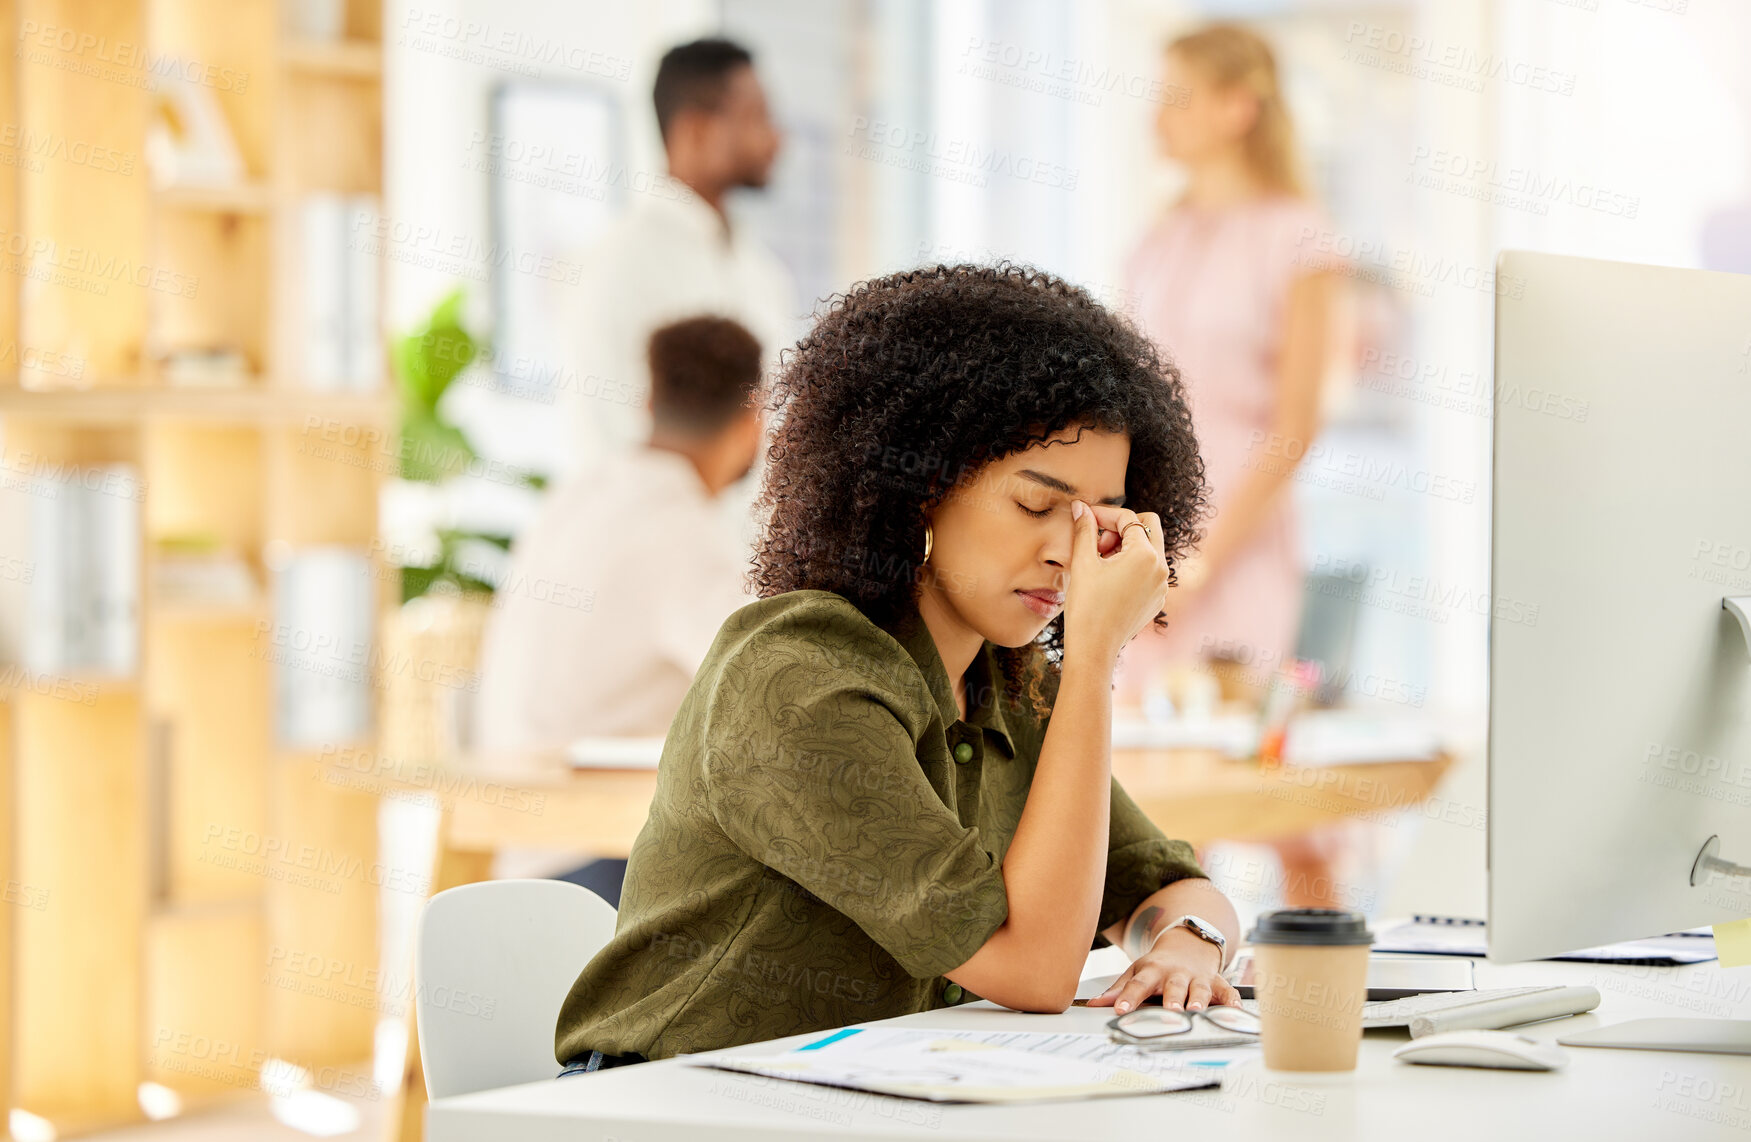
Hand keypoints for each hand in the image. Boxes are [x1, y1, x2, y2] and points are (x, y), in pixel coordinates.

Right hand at [1063, 501, 1169, 665]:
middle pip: (1148, 527)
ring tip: (1100, 562)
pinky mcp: (1157, 598)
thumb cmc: (1086, 606)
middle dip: (1122, 528)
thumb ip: (1084, 529)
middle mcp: (1161, 568)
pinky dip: (1132, 565)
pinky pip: (1149, 570)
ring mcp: (1162, 585)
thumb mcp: (1083, 562)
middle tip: (1098, 542)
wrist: (1094, 647)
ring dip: (1126, 546)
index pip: (1128, 519)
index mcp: (1145, 555)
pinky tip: (1109, 579)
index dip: (1104, 514)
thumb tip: (1080, 507)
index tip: (1085, 518)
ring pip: (1149, 549)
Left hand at [1086, 927, 1241, 1014]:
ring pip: (1199, 988)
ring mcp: (1197, 977)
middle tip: (1170, 1009)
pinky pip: (1226, 990)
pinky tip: (1236, 1009)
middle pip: (1173, 985)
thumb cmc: (1158, 965)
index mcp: (1153, 970)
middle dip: (1172, 997)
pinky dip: (1232, 999)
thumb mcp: (1137, 971)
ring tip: (1196, 1009)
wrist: (1187, 945)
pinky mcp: (1216, 981)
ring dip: (1199, 998)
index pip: (1138, 984)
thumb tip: (1094, 1004)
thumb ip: (1118, 989)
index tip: (1119, 1009)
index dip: (1128, 996)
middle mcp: (1176, 973)